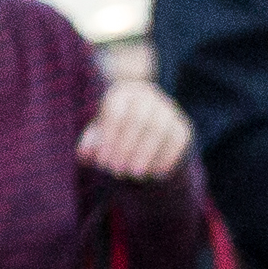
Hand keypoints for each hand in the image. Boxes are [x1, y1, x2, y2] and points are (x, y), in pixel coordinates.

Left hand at [79, 76, 195, 183]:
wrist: (143, 132)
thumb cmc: (113, 134)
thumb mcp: (98, 137)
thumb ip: (91, 143)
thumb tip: (85, 153)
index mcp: (122, 94)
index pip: (116, 112)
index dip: (109, 137)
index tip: (102, 161)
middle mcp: (146, 97)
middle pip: (138, 119)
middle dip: (126, 147)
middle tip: (116, 170)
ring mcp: (167, 110)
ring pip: (159, 128)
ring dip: (146, 153)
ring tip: (134, 174)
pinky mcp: (182, 126)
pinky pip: (177, 139)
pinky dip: (167, 157)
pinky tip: (156, 173)